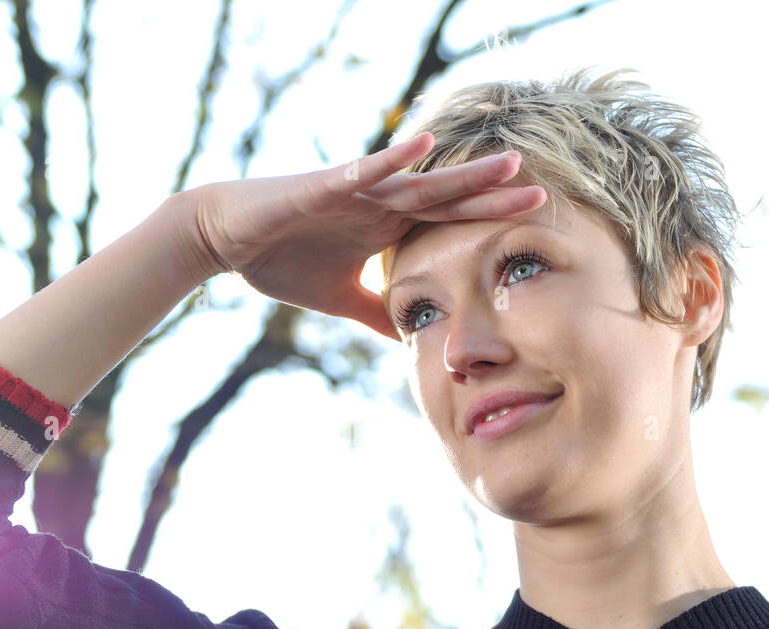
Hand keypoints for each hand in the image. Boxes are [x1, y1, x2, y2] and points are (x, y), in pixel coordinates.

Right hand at [187, 133, 546, 339]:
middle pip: (447, 199)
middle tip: (541, 194)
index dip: (487, 223)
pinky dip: (390, 160)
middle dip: (491, 197)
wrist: (226, 235)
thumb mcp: (340, 298)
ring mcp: (356, 190)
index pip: (448, 224)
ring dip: (462, 174)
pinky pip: (362, 170)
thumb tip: (406, 341)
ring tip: (506, 163)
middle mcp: (380, 202)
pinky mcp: (325, 185)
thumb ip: (376, 312)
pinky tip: (421, 146)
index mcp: (386, 226)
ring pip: (418, 180)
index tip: (531, 228)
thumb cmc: (279, 259)